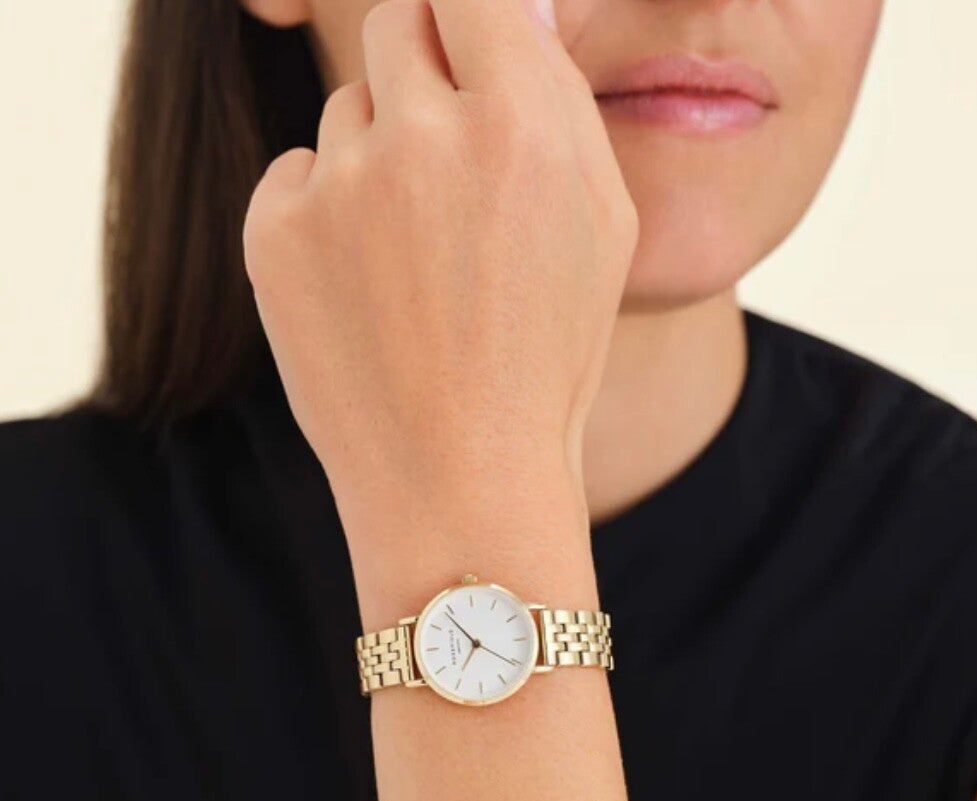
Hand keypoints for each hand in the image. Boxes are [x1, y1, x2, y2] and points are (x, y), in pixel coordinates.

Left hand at [242, 0, 637, 542]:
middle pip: (399, 25)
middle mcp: (423, 135)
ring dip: (378, 158)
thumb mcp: (601, 227)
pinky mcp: (273, 232)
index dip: (471, 23)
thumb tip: (517, 9)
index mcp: (522, 124)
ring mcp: (338, 184)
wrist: (459, 477)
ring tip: (412, 262)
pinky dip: (325, 214)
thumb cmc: (545, 359)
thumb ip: (560, 101)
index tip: (471, 56)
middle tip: (442, 166)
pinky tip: (364, 288)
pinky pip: (296, 175)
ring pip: (348, 111)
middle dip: (423, 75)